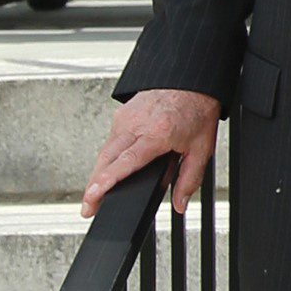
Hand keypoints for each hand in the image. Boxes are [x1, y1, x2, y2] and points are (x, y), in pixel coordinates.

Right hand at [84, 89, 218, 216]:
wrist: (192, 82)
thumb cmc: (197, 111)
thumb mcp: (201, 148)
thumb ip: (190, 179)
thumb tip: (180, 203)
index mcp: (158, 133)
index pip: (127, 161)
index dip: (107, 180)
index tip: (93, 195)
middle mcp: (137, 125)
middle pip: (107, 159)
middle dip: (93, 186)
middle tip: (88, 208)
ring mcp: (126, 118)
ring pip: (105, 150)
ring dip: (99, 172)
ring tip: (96, 194)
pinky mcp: (121, 115)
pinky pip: (110, 140)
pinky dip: (108, 156)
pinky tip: (111, 167)